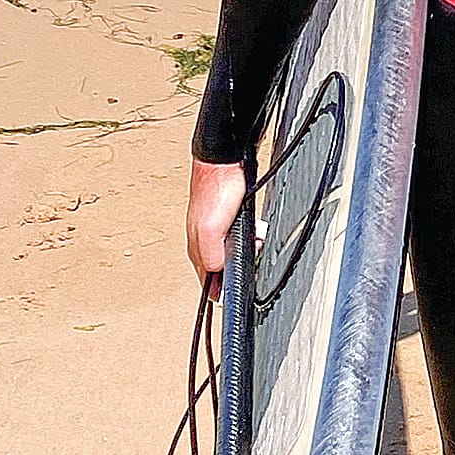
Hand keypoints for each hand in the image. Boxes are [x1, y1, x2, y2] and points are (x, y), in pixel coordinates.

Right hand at [186, 157, 247, 293]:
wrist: (225, 160)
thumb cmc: (215, 189)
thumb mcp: (210, 231)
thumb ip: (212, 257)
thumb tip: (220, 270)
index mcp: (197, 249)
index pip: (208, 283)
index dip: (224, 291)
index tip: (239, 295)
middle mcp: (205, 241)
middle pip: (224, 268)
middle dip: (241, 265)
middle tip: (253, 255)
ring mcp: (217, 228)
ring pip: (234, 251)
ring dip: (249, 249)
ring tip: (256, 239)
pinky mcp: (229, 216)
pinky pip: (242, 235)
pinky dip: (251, 235)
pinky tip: (256, 230)